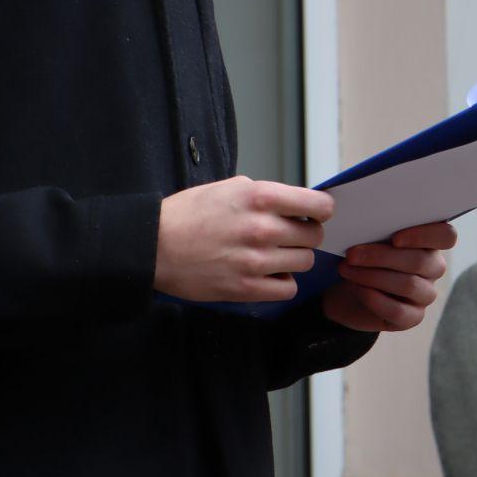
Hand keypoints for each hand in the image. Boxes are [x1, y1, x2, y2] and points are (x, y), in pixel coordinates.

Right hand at [154, 176, 333, 302]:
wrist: (154, 245)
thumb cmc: (188, 214)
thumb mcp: (230, 188)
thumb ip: (267, 195)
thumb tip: (297, 204)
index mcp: (259, 197)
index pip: (319, 205)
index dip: (321, 210)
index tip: (314, 214)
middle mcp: (262, 228)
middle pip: (314, 236)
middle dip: (305, 234)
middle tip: (289, 235)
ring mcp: (255, 261)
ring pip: (305, 262)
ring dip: (294, 258)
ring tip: (273, 254)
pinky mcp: (246, 288)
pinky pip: (288, 288)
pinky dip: (282, 282)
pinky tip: (268, 274)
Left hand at [320, 222, 458, 332]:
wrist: (348, 291)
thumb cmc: (364, 256)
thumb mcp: (370, 238)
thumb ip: (378, 227)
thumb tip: (368, 216)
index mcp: (429, 242)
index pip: (446, 236)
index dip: (425, 236)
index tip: (395, 238)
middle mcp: (433, 268)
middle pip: (420, 261)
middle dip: (381, 257)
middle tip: (351, 254)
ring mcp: (425, 294)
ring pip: (409, 285)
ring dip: (373, 276)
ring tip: (347, 269)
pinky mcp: (413, 317)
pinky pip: (399, 311)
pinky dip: (375, 299)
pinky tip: (358, 289)